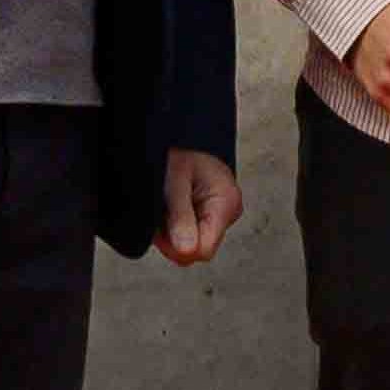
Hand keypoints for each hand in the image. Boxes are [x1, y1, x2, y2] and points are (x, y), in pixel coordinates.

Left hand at [159, 150, 244, 266]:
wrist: (177, 137)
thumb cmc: (178, 152)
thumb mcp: (174, 182)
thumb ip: (181, 217)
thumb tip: (187, 252)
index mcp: (226, 202)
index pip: (205, 249)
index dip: (179, 245)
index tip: (163, 226)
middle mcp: (227, 212)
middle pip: (196, 248)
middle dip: (172, 237)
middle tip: (162, 210)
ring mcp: (218, 215)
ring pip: (190, 243)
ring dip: (170, 231)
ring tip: (165, 204)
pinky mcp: (207, 216)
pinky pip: (187, 235)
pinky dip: (171, 226)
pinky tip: (169, 208)